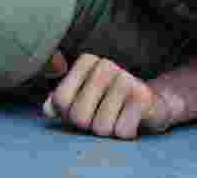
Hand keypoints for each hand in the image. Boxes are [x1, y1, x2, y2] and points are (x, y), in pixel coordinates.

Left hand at [43, 54, 172, 138]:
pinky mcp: (142, 96)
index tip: (83, 108)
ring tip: (116, 118)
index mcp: (87, 61)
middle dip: (88, 126)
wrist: (149, 105)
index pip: (61, 100)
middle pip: (78, 116)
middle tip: (101, 116)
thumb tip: (47, 109)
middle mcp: (105, 64)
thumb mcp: (81, 99)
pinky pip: (121, 131)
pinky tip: (130, 120)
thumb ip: (59, 102)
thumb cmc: (107, 102)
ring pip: (100, 127)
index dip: (68, 114)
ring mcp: (125, 78)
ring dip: (108, 131)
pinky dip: (124, 133)